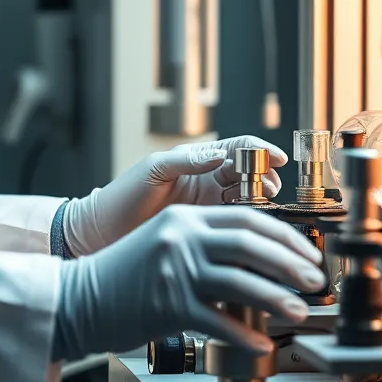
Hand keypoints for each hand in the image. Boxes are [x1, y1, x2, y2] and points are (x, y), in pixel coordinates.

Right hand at [52, 205, 325, 360]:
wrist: (79, 297)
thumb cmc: (124, 275)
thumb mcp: (163, 243)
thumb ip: (203, 244)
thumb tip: (257, 263)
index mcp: (183, 219)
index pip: (246, 218)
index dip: (284, 236)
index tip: (307, 253)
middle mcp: (180, 239)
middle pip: (249, 245)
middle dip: (290, 263)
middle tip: (315, 279)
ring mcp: (174, 271)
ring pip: (240, 282)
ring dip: (276, 299)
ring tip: (298, 310)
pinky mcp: (168, 306)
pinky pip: (218, 322)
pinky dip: (244, 336)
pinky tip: (261, 345)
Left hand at [62, 135, 286, 255]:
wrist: (104, 233)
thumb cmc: (122, 196)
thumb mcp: (152, 171)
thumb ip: (186, 161)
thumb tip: (220, 154)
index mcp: (196, 160)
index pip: (239, 148)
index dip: (261, 150)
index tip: (277, 158)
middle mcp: (208, 181)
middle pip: (251, 173)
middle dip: (265, 176)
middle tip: (266, 188)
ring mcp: (210, 206)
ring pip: (249, 199)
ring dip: (261, 200)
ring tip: (260, 206)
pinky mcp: (208, 230)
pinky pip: (237, 224)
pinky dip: (250, 224)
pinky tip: (252, 228)